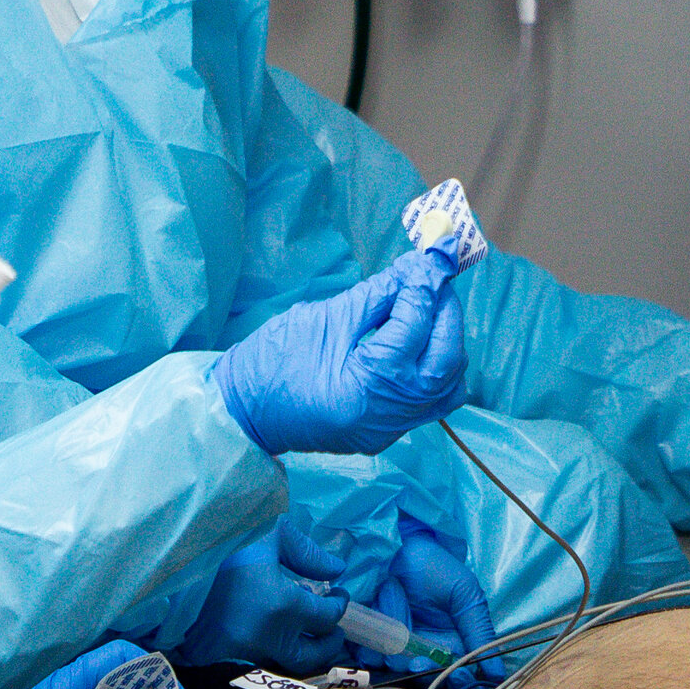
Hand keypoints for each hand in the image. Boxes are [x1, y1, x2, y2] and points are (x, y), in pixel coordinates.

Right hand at [173, 518, 349, 675]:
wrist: (171, 574)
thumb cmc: (225, 548)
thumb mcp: (269, 535)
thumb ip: (306, 552)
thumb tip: (335, 570)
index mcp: (285, 606)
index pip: (327, 617)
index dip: (339, 606)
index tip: (340, 595)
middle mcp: (271, 638)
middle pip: (312, 655)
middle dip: (329, 644)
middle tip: (335, 631)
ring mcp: (248, 653)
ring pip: (287, 665)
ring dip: (306, 654)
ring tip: (311, 639)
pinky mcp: (227, 659)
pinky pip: (263, 664)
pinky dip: (277, 654)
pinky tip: (278, 637)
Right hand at [215, 249, 465, 455]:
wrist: (241, 411)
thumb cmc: (271, 361)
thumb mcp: (324, 317)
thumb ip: (377, 295)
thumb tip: (415, 269)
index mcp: (366, 387)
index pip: (414, 329)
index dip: (426, 287)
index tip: (434, 256)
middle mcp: (387, 417)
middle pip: (445, 360)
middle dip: (446, 314)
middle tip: (435, 279)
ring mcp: (389, 430)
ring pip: (447, 385)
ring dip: (447, 340)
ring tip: (428, 305)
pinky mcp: (387, 432)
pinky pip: (431, 401)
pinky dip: (436, 366)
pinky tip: (422, 339)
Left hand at [362, 523, 502, 680]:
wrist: (404, 546)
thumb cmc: (439, 568)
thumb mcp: (465, 595)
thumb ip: (479, 633)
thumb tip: (498, 676)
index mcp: (453, 645)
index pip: (457, 677)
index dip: (455, 681)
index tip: (452, 674)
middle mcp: (426, 651)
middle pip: (423, 678)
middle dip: (419, 669)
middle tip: (414, 659)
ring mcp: (398, 647)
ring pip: (395, 668)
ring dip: (393, 652)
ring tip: (396, 621)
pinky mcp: (375, 639)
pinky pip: (370, 655)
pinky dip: (372, 644)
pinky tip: (380, 619)